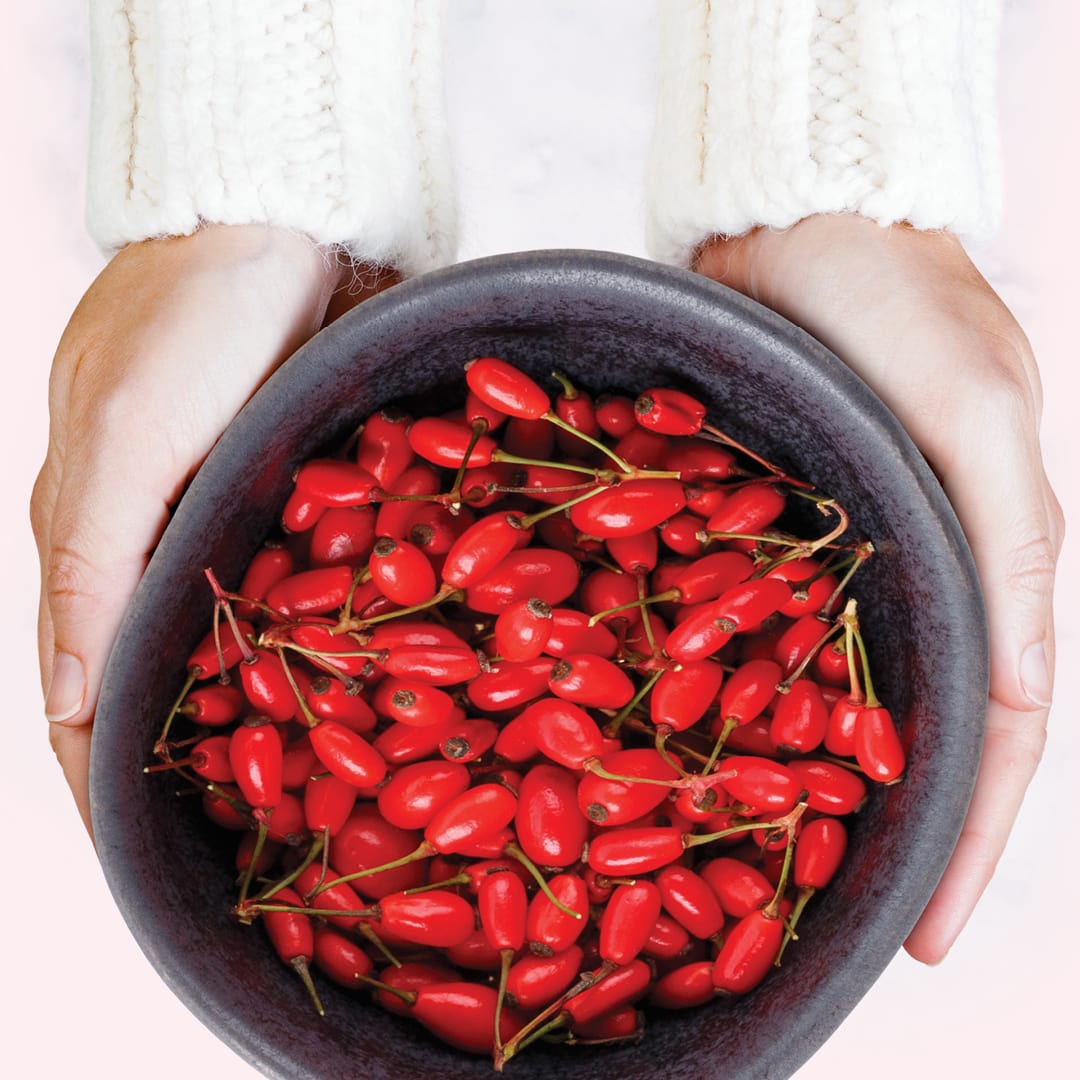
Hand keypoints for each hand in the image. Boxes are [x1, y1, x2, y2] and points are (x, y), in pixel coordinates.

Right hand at [31, 225, 361, 836]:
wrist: (274, 219)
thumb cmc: (183, 322)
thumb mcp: (121, 444)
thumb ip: (91, 569)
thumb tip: (68, 706)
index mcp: (91, 543)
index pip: (85, 694)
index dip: (110, 780)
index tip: (150, 858)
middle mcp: (159, 544)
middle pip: (165, 681)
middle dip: (195, 761)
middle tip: (249, 841)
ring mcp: (231, 520)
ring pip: (237, 645)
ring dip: (264, 715)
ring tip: (313, 792)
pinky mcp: (297, 493)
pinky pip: (301, 593)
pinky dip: (318, 648)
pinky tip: (362, 692)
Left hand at [695, 214, 1062, 962]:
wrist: (803, 222)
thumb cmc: (904, 303)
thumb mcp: (975, 413)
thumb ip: (1014, 546)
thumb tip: (1029, 697)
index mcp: (986, 567)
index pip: (995, 736)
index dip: (967, 841)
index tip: (929, 941)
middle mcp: (913, 580)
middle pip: (912, 735)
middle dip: (887, 838)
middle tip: (846, 931)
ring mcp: (834, 563)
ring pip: (832, 700)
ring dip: (810, 788)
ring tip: (774, 879)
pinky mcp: (764, 533)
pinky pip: (754, 636)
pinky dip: (740, 702)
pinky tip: (702, 758)